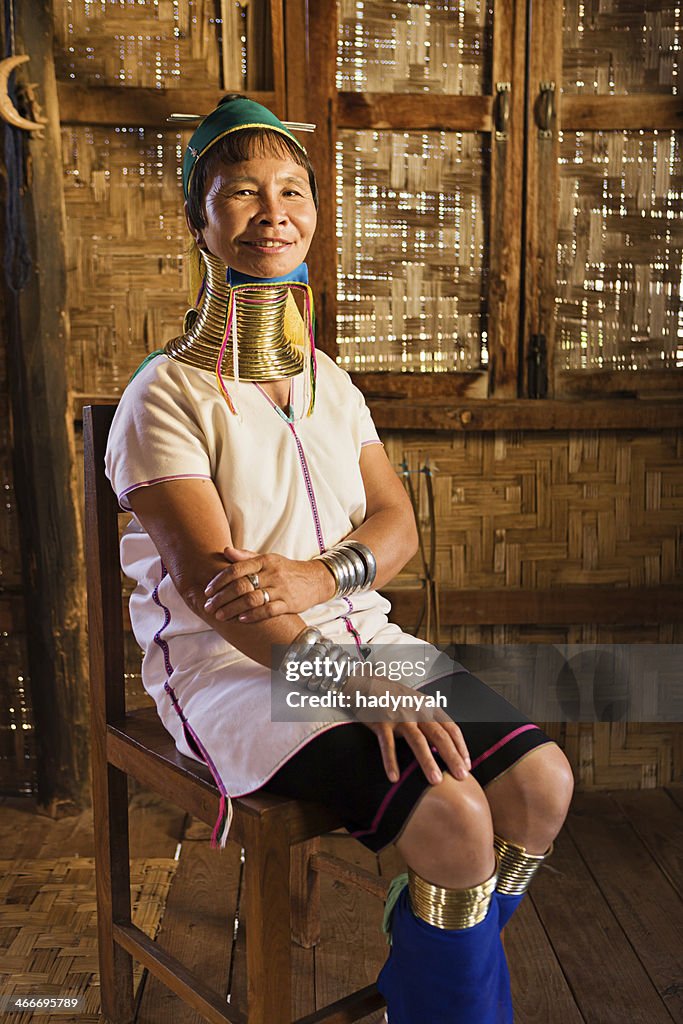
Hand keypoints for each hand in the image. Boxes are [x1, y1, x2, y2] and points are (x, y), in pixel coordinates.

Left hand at [203, 545, 334, 622]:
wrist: (315, 580)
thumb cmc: (286, 570)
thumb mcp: (268, 559)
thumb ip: (246, 557)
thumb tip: (225, 550)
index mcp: (264, 561)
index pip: (236, 569)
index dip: (219, 580)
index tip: (207, 590)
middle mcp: (272, 573)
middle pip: (241, 586)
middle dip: (221, 597)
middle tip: (209, 606)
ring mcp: (281, 589)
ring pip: (252, 600)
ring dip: (232, 609)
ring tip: (220, 616)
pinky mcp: (289, 604)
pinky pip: (268, 610)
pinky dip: (253, 616)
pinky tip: (241, 619)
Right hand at [352, 675, 470, 785]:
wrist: (367, 682)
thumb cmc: (394, 697)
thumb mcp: (417, 703)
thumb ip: (430, 720)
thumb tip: (444, 745)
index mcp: (428, 706)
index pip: (451, 728)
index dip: (461, 747)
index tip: (467, 765)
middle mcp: (417, 710)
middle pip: (439, 736)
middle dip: (452, 757)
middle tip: (461, 777)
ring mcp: (400, 716)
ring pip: (418, 741)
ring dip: (428, 762)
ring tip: (435, 780)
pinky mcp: (382, 722)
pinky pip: (388, 744)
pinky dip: (390, 762)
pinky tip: (394, 777)